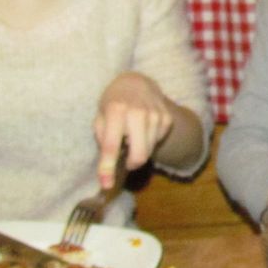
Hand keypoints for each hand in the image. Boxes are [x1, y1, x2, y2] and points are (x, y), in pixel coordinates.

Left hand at [93, 72, 175, 186]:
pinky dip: (149, 141)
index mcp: (116, 110)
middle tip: (126, 162)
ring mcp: (156, 115)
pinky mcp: (167, 119)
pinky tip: (143, 128)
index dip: (107, 167)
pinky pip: (157, 142)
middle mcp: (138, 112)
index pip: (111, 145)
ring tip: (133, 135)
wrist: (137, 83)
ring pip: (149, 151)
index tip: (106, 184)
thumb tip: (110, 164)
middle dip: (131, 164)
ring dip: (139, 150)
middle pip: (139, 155)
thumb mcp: (100, 116)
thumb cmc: (113, 103)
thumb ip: (102, 139)